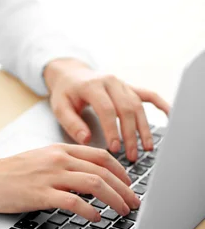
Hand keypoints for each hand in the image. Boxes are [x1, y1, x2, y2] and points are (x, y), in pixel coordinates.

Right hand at [0, 144, 139, 220]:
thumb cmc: (11, 172)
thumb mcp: (41, 160)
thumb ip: (65, 165)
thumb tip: (88, 178)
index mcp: (60, 150)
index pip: (100, 156)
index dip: (120, 171)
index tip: (129, 184)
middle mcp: (58, 160)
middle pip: (103, 171)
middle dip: (124, 189)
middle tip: (133, 203)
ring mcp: (50, 176)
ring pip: (94, 184)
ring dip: (114, 199)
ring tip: (122, 211)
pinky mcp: (41, 194)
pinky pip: (74, 202)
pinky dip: (89, 211)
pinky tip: (95, 218)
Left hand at [44, 59, 169, 161]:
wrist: (70, 73)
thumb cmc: (65, 93)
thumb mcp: (60, 107)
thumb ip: (72, 124)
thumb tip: (86, 139)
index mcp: (92, 86)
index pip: (107, 110)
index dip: (112, 130)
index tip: (115, 148)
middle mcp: (111, 82)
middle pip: (126, 109)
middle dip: (131, 134)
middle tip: (132, 155)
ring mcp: (122, 84)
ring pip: (138, 106)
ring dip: (144, 128)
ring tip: (147, 148)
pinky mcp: (129, 87)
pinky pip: (148, 94)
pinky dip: (161, 104)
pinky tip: (170, 115)